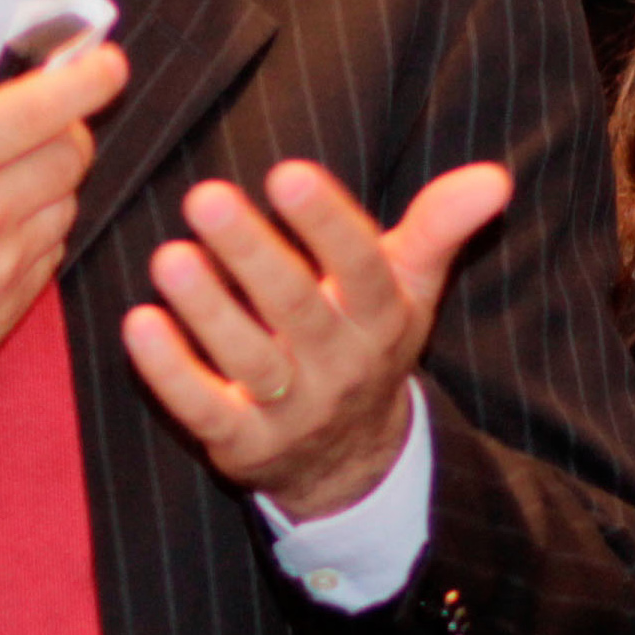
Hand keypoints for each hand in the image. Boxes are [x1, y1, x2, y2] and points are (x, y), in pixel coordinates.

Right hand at [0, 45, 127, 412]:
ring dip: (48, 184)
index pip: (34, 110)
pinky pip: (53, 247)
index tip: (111, 64)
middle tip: (39, 130)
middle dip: (65, 130)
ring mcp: (3, 265)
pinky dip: (35, 230)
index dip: (84, 82)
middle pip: (71, 153)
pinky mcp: (15, 304)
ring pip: (68, 199)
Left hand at [122, 158, 511, 516]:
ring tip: (168, 258)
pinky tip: (138, 324)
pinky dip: (170, 372)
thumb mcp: (409, 287)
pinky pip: (204, 410)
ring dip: (207, 311)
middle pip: (298, 309)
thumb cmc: (366, 340)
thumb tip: (496, 178)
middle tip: (204, 197)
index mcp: (381, 318)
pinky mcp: (241, 445)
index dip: (328, 224)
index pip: (362, 268)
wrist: (352, 459)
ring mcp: (291, 410)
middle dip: (252, 255)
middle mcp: (340, 366)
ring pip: (248, 360)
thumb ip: (439, 227)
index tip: (288, 174)